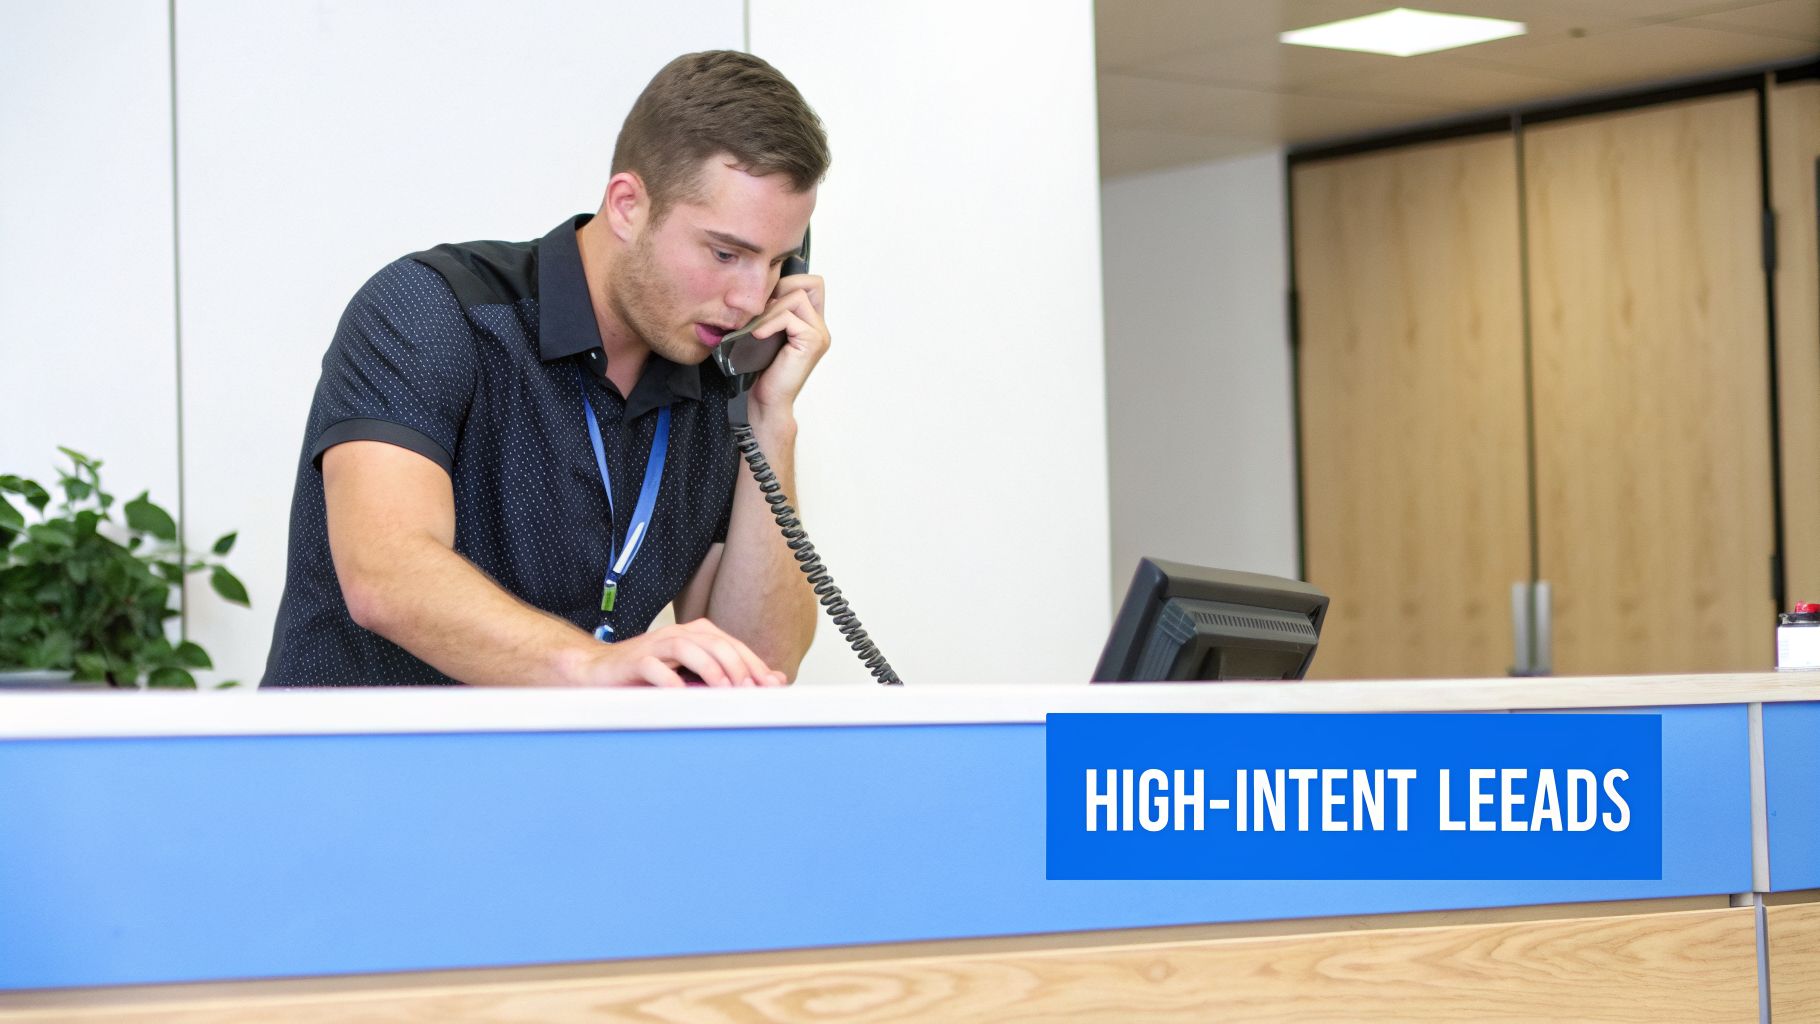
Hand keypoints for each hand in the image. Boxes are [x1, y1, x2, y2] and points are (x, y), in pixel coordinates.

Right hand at [571, 618, 787, 687]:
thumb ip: (730, 678)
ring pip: (687, 646)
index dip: (754, 664)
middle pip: (714, 641)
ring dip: (709, 668)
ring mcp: (654, 645)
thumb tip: (776, 680)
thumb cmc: (648, 677)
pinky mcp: (633, 661)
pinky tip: (682, 694)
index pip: (732, 645)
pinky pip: (653, 666)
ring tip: (724, 689)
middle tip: (750, 690)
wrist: (598, 672)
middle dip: (736, 665)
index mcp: (695, 636)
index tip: (771, 687)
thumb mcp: (694, 678)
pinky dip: (669, 679)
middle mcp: (678, 635)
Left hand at [744, 273, 827, 416]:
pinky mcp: (812, 341)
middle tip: (762, 312)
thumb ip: (774, 312)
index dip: (789, 282)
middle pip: (809, 283)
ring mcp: (820, 334)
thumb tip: (763, 290)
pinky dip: (769, 323)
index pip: (812, 283)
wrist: (769, 401)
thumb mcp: (769, 333)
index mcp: (813, 323)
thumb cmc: (765, 371)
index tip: (767, 302)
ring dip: (771, 309)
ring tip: (757, 328)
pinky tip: (758, 336)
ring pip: (796, 297)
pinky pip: (788, 316)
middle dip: (781, 289)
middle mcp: (821, 326)